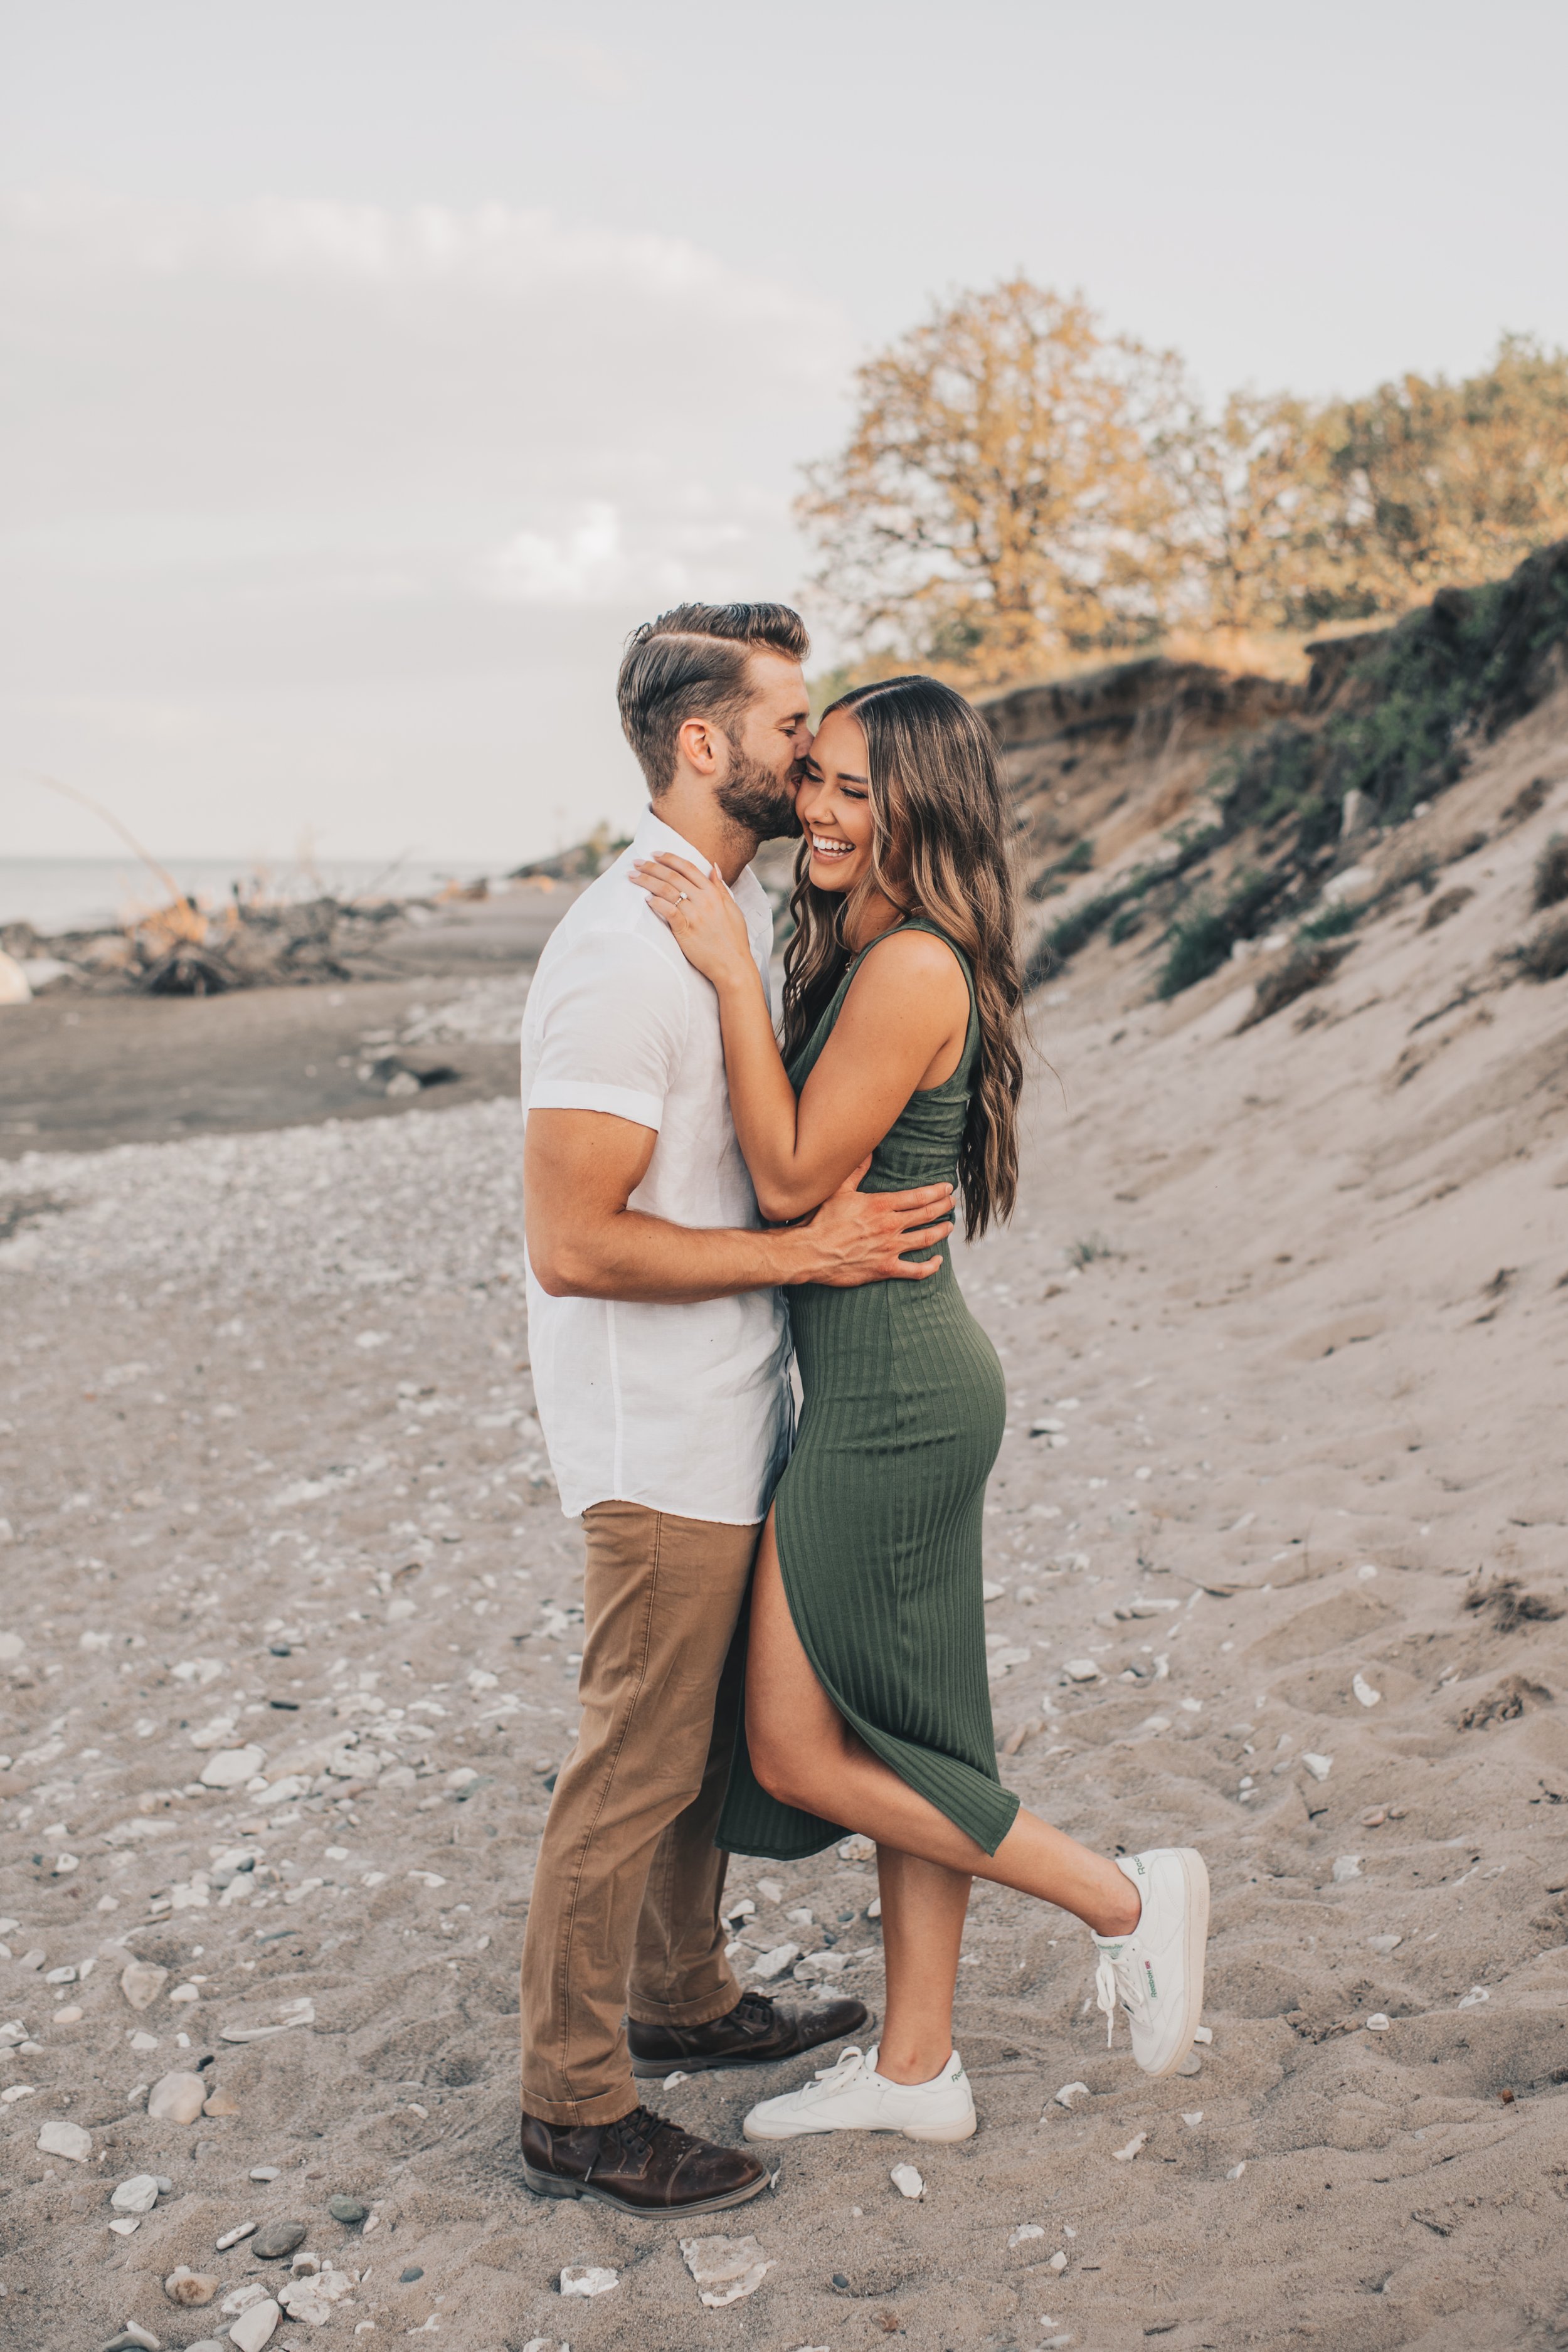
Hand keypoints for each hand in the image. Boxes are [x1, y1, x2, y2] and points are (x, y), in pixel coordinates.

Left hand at [632, 853, 753, 985]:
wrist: (733, 964)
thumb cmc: (734, 938)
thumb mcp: (732, 908)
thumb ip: (720, 887)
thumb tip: (714, 867)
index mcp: (713, 893)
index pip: (688, 868)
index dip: (670, 858)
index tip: (655, 854)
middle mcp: (703, 900)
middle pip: (673, 876)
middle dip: (652, 867)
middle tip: (636, 863)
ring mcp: (694, 915)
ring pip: (666, 891)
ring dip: (647, 881)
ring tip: (633, 877)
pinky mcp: (686, 930)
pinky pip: (668, 912)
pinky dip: (656, 903)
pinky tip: (646, 899)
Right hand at [797, 1158, 955, 1285]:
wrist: (808, 1252)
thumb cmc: (820, 1220)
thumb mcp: (838, 1190)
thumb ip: (857, 1171)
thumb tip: (868, 1151)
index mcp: (881, 1204)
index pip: (919, 1196)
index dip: (937, 1191)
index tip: (947, 1188)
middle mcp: (890, 1225)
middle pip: (927, 1214)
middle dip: (944, 1207)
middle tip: (952, 1203)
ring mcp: (890, 1248)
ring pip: (926, 1238)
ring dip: (941, 1231)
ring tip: (949, 1225)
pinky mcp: (885, 1268)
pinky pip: (915, 1270)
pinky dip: (930, 1266)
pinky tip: (937, 1260)